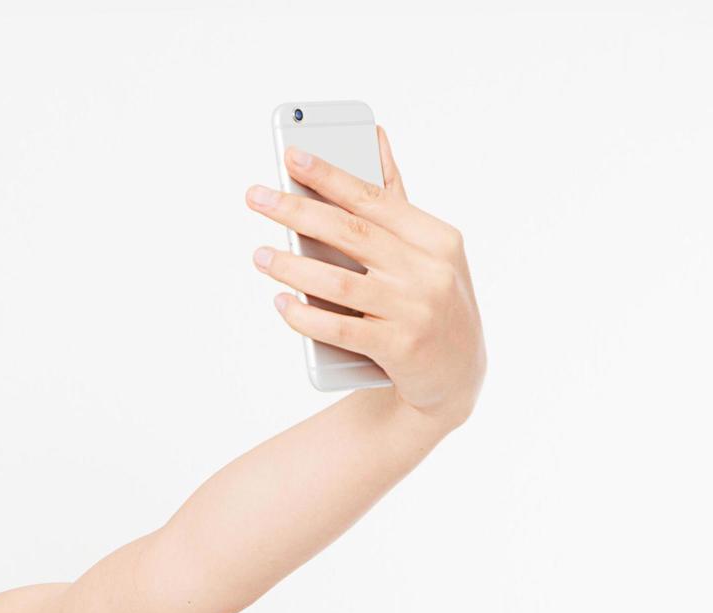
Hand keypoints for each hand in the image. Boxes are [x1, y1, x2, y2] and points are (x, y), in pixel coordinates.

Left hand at [247, 126, 485, 430]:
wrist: (456, 377)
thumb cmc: (429, 301)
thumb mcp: (427, 249)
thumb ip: (395, 199)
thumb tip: (375, 135)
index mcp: (437, 238)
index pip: (374, 199)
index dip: (330, 176)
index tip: (291, 155)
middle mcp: (429, 272)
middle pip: (351, 233)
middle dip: (297, 211)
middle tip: (256, 197)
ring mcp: (415, 312)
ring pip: (340, 283)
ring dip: (292, 267)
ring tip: (259, 255)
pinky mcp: (399, 349)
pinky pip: (340, 329)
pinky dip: (305, 315)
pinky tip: (281, 302)